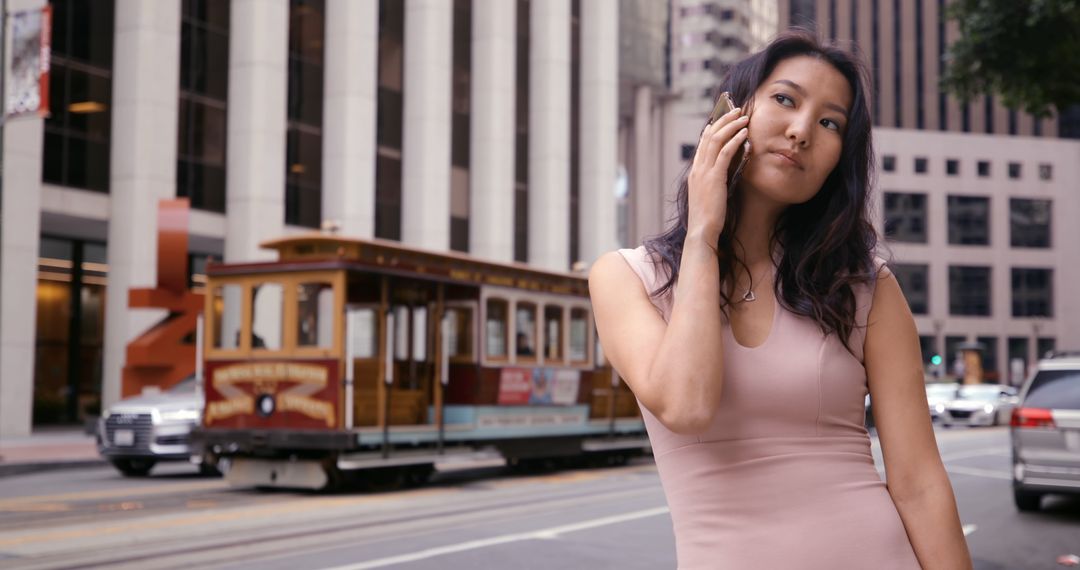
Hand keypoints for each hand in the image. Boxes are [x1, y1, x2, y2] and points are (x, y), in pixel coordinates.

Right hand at [686, 107, 749, 243]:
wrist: (702, 231)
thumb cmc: (709, 218)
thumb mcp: (711, 195)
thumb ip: (716, 180)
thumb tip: (728, 171)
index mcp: (695, 172)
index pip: (703, 142)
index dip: (714, 127)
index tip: (724, 118)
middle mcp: (697, 169)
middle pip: (709, 135)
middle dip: (724, 119)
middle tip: (737, 110)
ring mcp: (704, 172)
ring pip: (716, 139)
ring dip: (731, 125)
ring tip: (743, 117)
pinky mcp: (714, 178)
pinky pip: (725, 153)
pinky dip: (735, 140)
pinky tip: (745, 134)